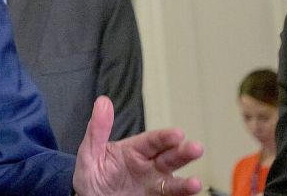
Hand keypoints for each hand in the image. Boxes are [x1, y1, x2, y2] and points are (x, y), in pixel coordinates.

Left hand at [72, 96, 204, 194]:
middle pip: (169, 158)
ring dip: (186, 183)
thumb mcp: (90, 150)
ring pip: (173, 182)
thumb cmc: (92, 173)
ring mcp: (153, 184)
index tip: (177, 134)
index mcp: (134, 150)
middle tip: (196, 148)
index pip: (152, 141)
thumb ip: (98, 129)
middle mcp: (148, 166)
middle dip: (183, 153)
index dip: (164, 137)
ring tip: (196, 183)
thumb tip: (103, 102)